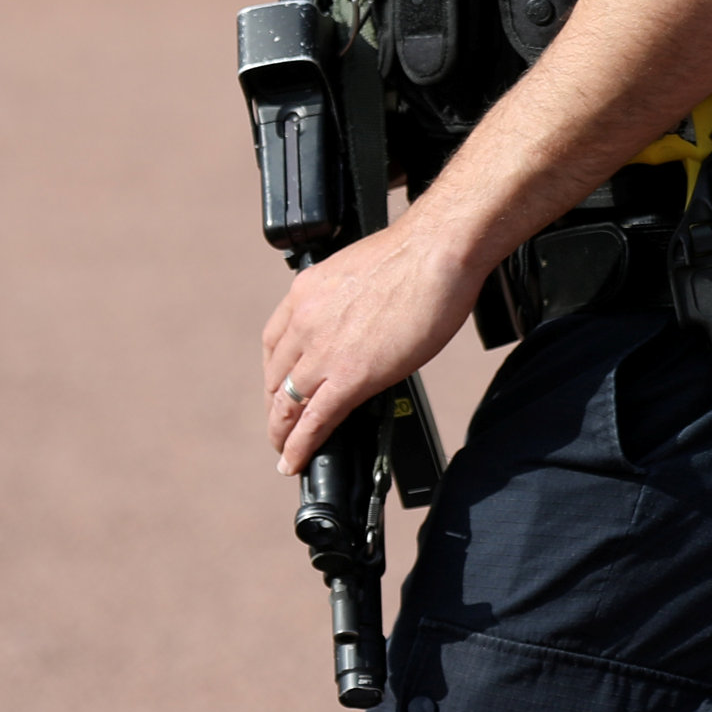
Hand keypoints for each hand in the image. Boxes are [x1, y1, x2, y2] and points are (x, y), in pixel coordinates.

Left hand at [261, 217, 482, 474]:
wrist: (438, 250)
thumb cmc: (418, 253)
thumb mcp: (359, 273)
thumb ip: (347, 302)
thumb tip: (361, 323)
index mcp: (306, 292)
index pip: (274, 344)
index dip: (274, 374)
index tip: (279, 389)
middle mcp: (304, 321)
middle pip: (276, 377)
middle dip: (276, 408)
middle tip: (281, 428)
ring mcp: (324, 351)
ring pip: (287, 404)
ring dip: (283, 433)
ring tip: (285, 452)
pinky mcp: (351, 376)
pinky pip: (314, 420)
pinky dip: (300, 446)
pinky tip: (295, 461)